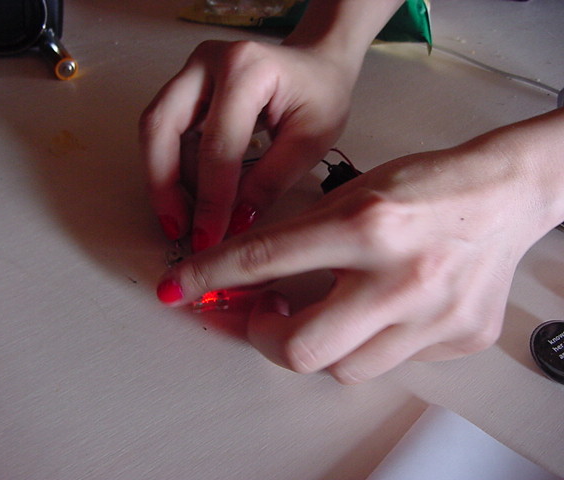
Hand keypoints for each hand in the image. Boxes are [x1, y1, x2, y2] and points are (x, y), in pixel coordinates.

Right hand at [139, 39, 358, 251]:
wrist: (316, 64)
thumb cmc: (319, 95)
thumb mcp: (309, 143)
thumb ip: (270, 182)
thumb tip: (234, 222)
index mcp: (245, 69)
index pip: (217, 146)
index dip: (211, 199)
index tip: (209, 238)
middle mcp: (207, 62)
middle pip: (160, 127)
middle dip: (163, 185)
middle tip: (177, 228)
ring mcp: (191, 73)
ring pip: (156, 131)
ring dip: (166, 180)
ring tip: (188, 218)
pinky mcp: (185, 89)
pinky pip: (166, 132)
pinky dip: (174, 168)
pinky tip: (193, 196)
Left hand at [155, 126, 555, 383]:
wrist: (502, 195)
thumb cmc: (427, 184)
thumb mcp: (352, 192)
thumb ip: (301, 238)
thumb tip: (248, 279)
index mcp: (366, 224)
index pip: (263, 259)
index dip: (210, 277)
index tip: (182, 290)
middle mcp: (400, 276)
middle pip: (298, 347)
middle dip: (259, 336)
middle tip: (256, 315)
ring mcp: (433, 316)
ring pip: (341, 368)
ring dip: (315, 343)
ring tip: (319, 311)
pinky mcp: (455, 339)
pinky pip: (387, 363)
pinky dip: (365, 343)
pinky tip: (371, 315)